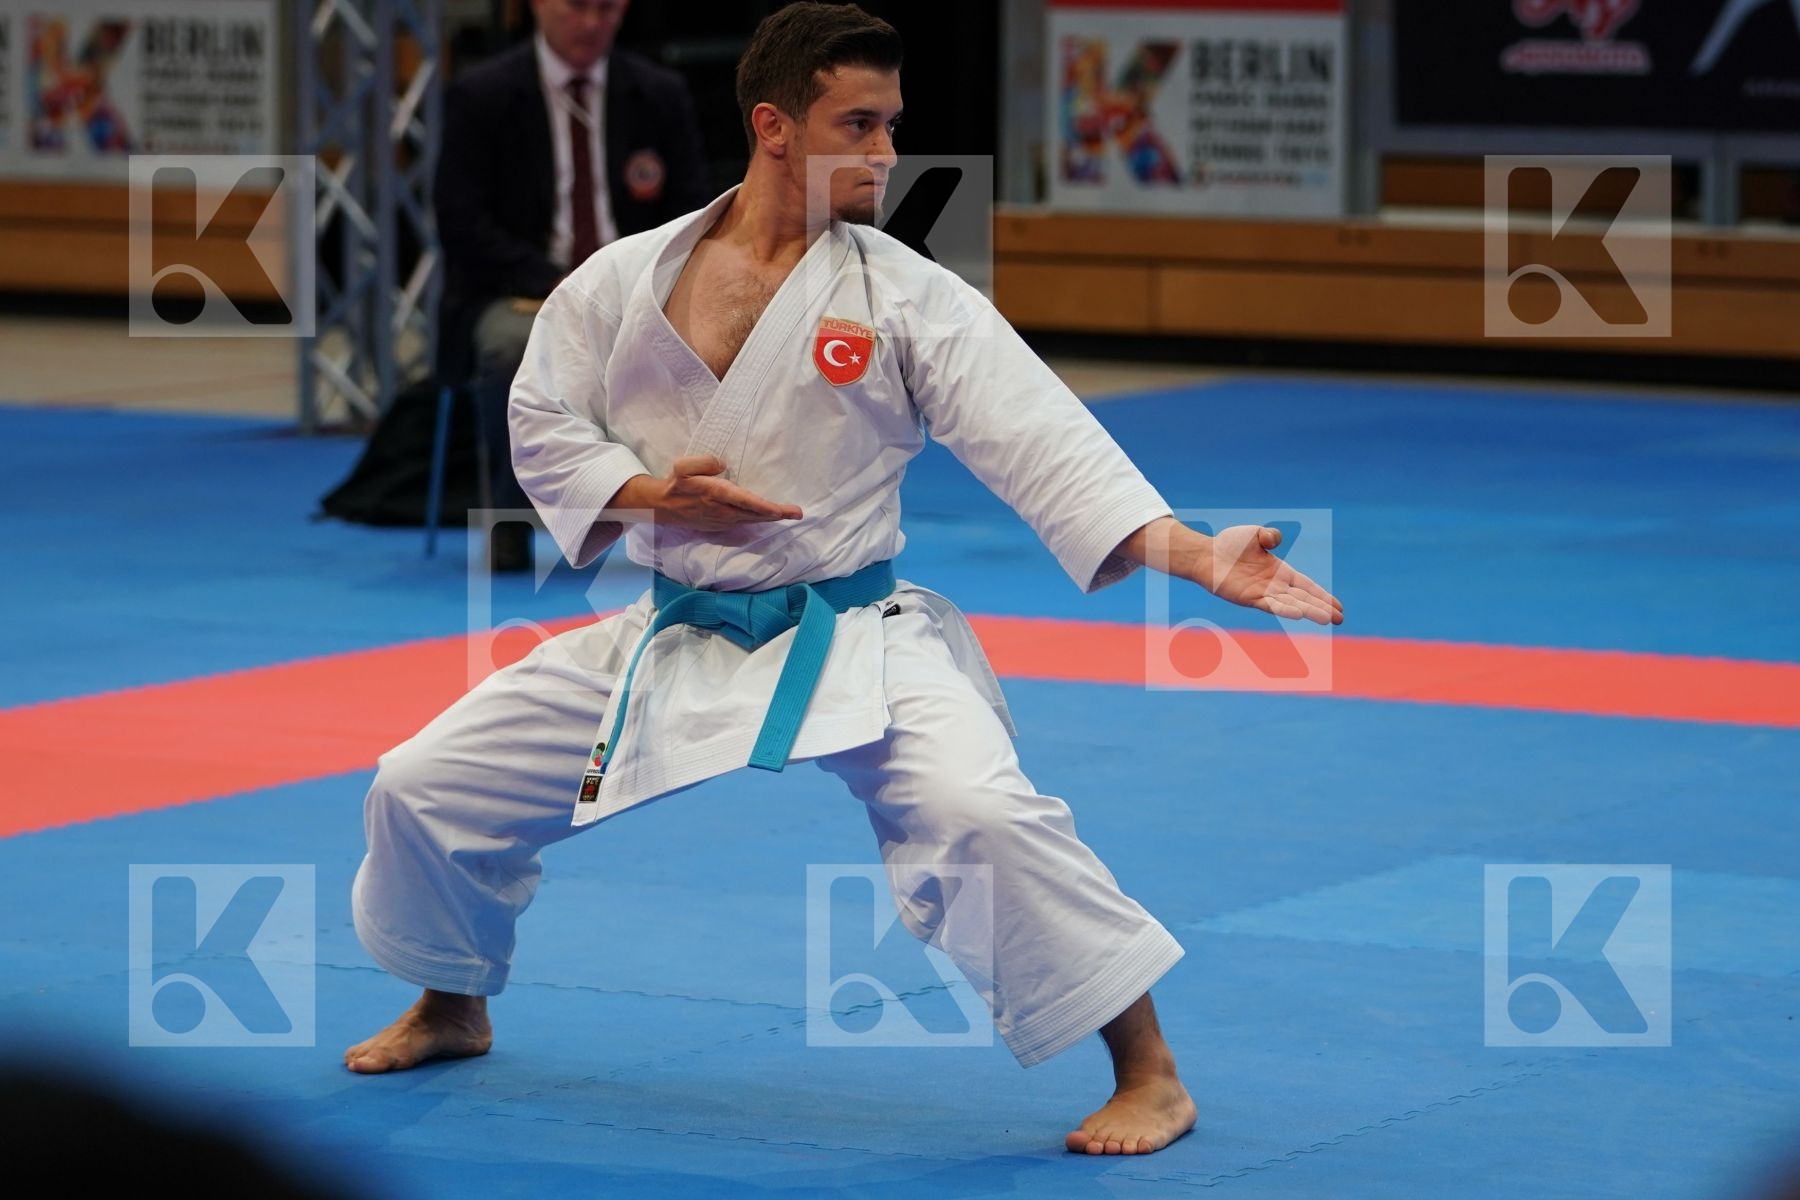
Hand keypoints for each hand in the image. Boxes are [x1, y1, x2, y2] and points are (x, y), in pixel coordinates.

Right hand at [615, 455, 802, 532]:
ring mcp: (722, 521)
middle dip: (778, 514)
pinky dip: (758, 520)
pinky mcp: (720, 525)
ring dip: (770, 518)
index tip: (783, 511)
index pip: (747, 502)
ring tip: (788, 514)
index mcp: (717, 495)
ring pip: (752, 520)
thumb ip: (704, 462)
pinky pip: (744, 523)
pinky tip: (767, 517)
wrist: (662, 507)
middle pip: (756, 515)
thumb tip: (723, 464)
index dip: (767, 508)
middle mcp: (723, 511)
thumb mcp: (683, 465)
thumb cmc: (676, 483)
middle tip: (798, 514)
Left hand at [1203, 525, 1340, 624]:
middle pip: (1304, 598)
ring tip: (1327, 619)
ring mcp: (1263, 593)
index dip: (1323, 596)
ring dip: (1309, 611)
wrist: (1207, 554)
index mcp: (1281, 572)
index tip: (1339, 607)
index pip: (1307, 586)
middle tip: (1340, 619)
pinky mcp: (1249, 598)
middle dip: (1322, 608)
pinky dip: (1284, 609)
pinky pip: (1270, 605)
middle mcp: (1275, 586)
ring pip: (1291, 604)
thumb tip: (1275, 539)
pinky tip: (1298, 614)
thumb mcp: (1255, 534)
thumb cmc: (1230, 545)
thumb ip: (1269, 535)